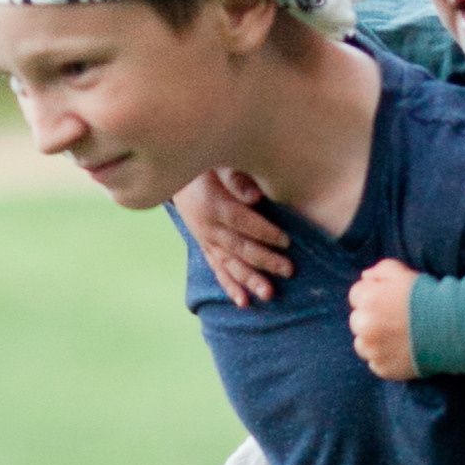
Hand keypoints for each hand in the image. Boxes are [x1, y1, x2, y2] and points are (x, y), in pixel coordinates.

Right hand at [174, 167, 292, 306]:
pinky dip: (230, 287)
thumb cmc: (206, 164)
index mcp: (211, 203)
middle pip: (238, 247)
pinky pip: (218, 270)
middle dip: (265, 260)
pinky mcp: (206, 249)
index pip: (240, 221)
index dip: (263, 231)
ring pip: (229, 265)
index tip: (286, 240)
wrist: (176, 175)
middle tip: (289, 270)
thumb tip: (256, 196)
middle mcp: (207, 227)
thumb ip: (236, 178)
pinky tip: (243, 302)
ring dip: (250, 280)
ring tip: (268, 294)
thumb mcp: (218, 162)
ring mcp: (206, 241)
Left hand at [348, 258, 419, 377]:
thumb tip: (365, 277)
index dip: (374, 295)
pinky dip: (386, 358)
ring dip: (375, 340)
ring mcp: (373, 350)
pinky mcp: (383, 369)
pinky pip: (376, 363)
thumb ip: (380, 270)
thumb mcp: (404, 273)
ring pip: (363, 344)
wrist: (452, 327)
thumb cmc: (428, 296)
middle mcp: (365, 326)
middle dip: (371, 318)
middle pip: (357, 321)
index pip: (356, 295)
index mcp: (367, 300)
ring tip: (398, 336)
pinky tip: (402, 350)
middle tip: (395, 319)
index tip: (390, 300)